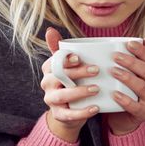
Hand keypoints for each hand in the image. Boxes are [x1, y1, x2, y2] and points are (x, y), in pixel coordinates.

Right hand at [41, 28, 100, 142]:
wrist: (69, 111)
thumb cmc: (72, 82)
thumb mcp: (68, 66)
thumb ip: (62, 49)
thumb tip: (50, 29)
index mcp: (49, 68)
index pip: (55, 61)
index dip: (65, 59)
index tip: (79, 58)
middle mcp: (47, 83)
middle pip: (59, 76)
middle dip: (77, 72)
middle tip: (97, 70)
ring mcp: (51, 100)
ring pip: (63, 95)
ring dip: (80, 91)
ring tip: (97, 89)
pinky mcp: (58, 115)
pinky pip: (69, 115)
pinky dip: (83, 112)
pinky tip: (96, 107)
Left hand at [105, 37, 144, 135]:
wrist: (124, 118)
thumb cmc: (126, 91)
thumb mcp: (133, 73)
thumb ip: (138, 57)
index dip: (141, 50)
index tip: (128, 43)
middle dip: (131, 62)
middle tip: (115, 56)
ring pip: (142, 87)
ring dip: (128, 78)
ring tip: (113, 71)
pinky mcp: (144, 113)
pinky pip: (136, 106)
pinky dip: (125, 100)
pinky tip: (114, 94)